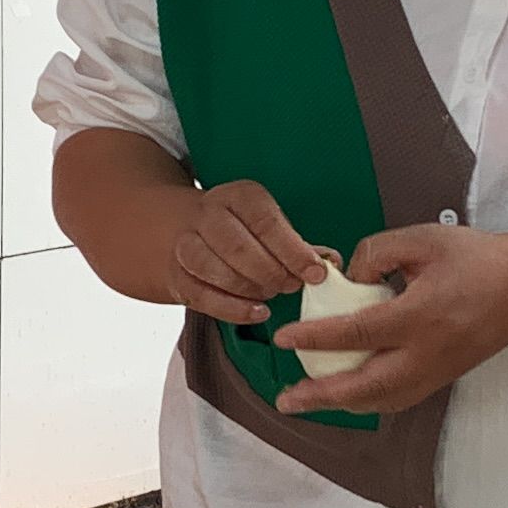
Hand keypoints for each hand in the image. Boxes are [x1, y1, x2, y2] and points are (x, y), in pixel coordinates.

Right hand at [162, 181, 325, 325]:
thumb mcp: (269, 226)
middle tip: (290, 286)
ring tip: (269, 294)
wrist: (182, 231)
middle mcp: (209, 214)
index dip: (293, 252)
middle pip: (238, 247)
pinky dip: (232, 308)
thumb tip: (331, 262)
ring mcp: (186, 243)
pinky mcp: (176, 274)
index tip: (316, 274)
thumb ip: (299, 246)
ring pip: (214, 269)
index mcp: (239, 196)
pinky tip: (256, 311)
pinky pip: (201, 295)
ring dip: (249, 288)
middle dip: (271, 273)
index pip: (266, 222)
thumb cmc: (240, 231)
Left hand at [272, 224, 507, 415]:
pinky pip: (397, 399)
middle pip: (366, 386)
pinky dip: (366, 400)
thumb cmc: (475, 259)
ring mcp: (436, 372)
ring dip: (340, 403)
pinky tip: (344, 394)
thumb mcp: (423, 238)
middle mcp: (427, 352)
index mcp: (421, 314)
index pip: (359, 332)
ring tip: (306, 400)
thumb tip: (348, 279)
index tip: (283, 339)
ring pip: (380, 400)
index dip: (317, 338)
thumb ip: (377, 251)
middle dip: (321, 395)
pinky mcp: (441, 379)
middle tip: (285, 398)